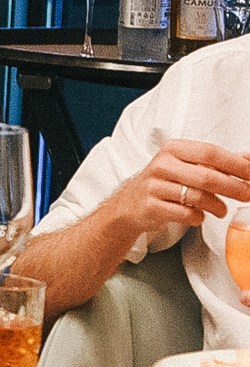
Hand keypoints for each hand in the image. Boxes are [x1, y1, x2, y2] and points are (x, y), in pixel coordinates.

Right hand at [100, 138, 249, 239]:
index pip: (211, 152)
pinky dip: (198, 217)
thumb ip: (217, 162)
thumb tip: (248, 159)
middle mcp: (162, 165)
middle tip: (248, 195)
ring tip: (221, 210)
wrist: (128, 205)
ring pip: (198, 197)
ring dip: (217, 207)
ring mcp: (154, 186)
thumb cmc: (163, 183)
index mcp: (173, 149)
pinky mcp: (151, 207)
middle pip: (207, 176)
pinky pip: (185, 214)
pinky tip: (198, 215)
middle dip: (234, 188)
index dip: (236, 164)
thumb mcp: (187, 165)